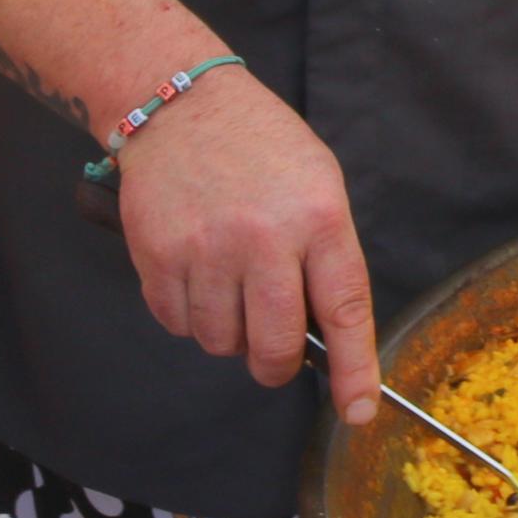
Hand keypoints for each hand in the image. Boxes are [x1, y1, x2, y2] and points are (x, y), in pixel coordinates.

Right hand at [109, 63, 380, 427]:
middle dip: (276, 365)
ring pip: (222, 344)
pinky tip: (197, 275)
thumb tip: (324, 337)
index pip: (345, 310)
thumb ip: (325, 257)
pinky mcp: (158, 257)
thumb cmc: (263, 149)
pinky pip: (178, 325)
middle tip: (273, 352)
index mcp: (319, 217)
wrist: (182, 106)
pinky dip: (190, 317)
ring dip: (229, 335)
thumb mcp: (318, 185)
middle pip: (275, 346)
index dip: (353, 370)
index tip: (358, 411)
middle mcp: (265, 238)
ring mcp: (207, 249)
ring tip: (231, 287)